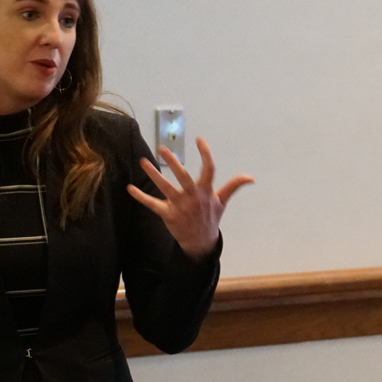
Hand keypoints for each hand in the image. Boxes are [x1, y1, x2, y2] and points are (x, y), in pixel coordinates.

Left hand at [127, 137, 252, 260]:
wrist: (201, 243)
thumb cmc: (210, 218)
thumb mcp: (222, 202)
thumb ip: (234, 186)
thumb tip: (251, 177)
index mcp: (206, 191)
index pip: (209, 169)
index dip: (205, 154)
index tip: (199, 139)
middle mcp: (193, 197)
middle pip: (183, 177)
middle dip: (173, 162)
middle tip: (163, 148)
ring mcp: (180, 206)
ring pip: (165, 188)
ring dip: (153, 175)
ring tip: (143, 162)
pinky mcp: (168, 215)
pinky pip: (152, 204)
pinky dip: (140, 197)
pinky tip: (130, 188)